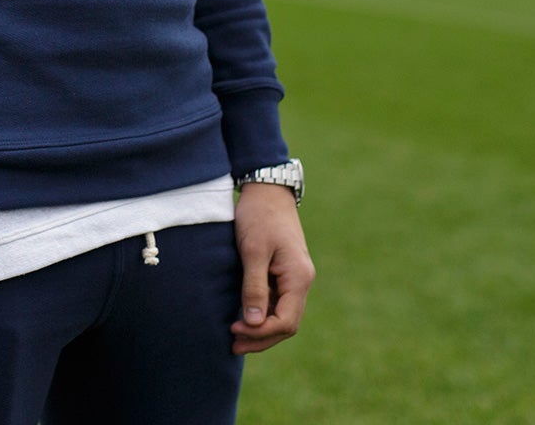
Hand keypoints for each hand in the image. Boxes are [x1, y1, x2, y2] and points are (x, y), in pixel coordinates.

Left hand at [230, 181, 314, 354]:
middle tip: (233, 344)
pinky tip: (244, 318)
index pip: (286, 321)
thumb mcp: (253, 251)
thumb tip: (254, 324)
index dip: (261, 333)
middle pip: (287, 323)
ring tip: (236, 338)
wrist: (267, 189)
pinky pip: (278, 302)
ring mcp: (294, 277)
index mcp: (298, 277)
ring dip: (261, 329)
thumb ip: (254, 288)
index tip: (234, 330)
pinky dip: (262, 314)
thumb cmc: (259, 216)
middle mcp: (301, 281)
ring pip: (283, 315)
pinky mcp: (285, 272)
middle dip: (261, 338)